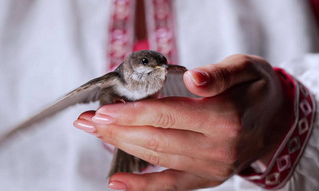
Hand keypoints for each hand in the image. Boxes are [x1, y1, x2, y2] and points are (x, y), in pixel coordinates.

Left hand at [74, 54, 292, 189]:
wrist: (275, 119)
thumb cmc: (256, 90)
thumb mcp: (245, 69)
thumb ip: (219, 74)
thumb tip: (193, 79)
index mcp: (225, 116)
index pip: (166, 115)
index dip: (131, 114)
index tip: (103, 112)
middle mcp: (218, 147)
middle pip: (155, 138)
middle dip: (117, 130)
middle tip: (88, 122)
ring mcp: (212, 167)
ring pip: (157, 158)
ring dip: (122, 147)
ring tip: (97, 135)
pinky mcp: (207, 178)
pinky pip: (171, 185)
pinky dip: (143, 186)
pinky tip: (118, 182)